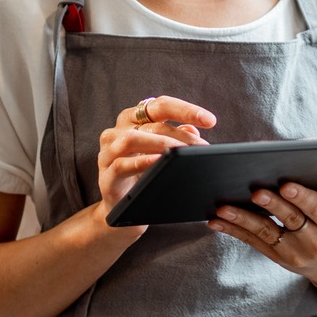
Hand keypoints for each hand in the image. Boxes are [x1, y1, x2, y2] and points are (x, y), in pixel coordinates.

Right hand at [97, 95, 215, 217]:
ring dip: (161, 145)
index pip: (160, 106)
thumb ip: (177, 139)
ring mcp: (108, 152)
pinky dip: (141, 162)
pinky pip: (121, 165)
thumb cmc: (144, 176)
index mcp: (133, 120)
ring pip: (132, 139)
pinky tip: (158, 162)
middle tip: (202, 147)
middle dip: (181, 136)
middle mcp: (117, 131)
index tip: (210, 121)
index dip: (186, 110)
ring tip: (182, 154)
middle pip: (151, 124)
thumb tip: (193, 130)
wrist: (123, 210)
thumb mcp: (164, 155)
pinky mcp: (105, 176)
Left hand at [208, 182, 316, 288]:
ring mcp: (294, 253)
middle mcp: (316, 241)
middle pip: (291, 219)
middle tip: (256, 192)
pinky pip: (253, 242)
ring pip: (266, 232)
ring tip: (224, 208)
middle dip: (272, 205)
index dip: (302, 197)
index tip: (287, 185)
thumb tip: (292, 155)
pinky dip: (233, 230)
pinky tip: (216, 221)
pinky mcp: (277, 258)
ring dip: (243, 219)